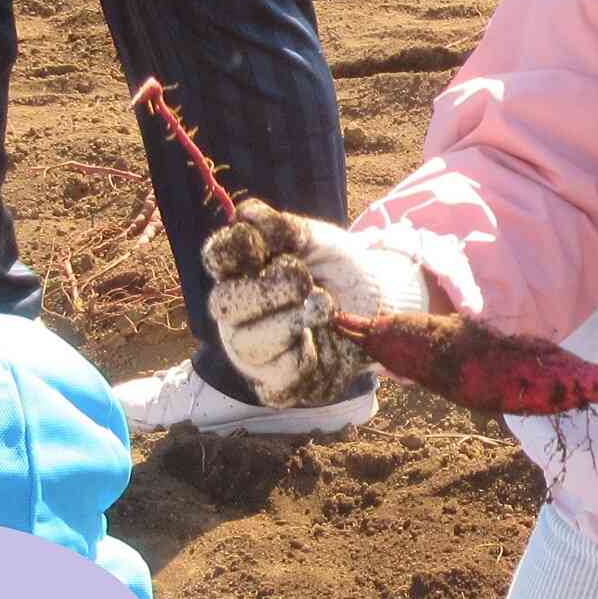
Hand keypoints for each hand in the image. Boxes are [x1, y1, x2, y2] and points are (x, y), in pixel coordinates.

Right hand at [203, 200, 425, 407]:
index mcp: (240, 272)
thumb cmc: (338, 269)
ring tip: (323, 306)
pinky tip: (319, 342)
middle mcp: (238, 312)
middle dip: (265, 291)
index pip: (218, 258)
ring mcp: (253, 350)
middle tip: (302, 280)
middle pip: (224, 304)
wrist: (379, 304)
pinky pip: (276, 379)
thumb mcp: (319, 240)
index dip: (234, 249)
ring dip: (288, 322)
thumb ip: (286, 229)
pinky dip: (302, 358)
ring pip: (248, 344)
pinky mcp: (277, 382)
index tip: (263, 244)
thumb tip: (248, 216)